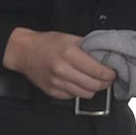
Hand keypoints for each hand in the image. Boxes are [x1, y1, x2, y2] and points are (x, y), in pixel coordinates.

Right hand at [2, 27, 116, 98]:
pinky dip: (78, 91)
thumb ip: (87, 48)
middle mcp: (63, 69)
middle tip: (106, 78)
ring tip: (91, 80)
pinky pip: (74, 97)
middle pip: (96, 85)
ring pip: (87, 94)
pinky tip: (75, 82)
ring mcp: (57, 83)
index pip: (99, 71)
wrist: (22, 51)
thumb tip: (106, 57)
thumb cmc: (45, 43)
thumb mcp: (68, 38)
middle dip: (105, 82)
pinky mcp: (53, 92)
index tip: (113, 72)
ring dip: (93, 88)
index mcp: (69, 53)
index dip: (110, 73)